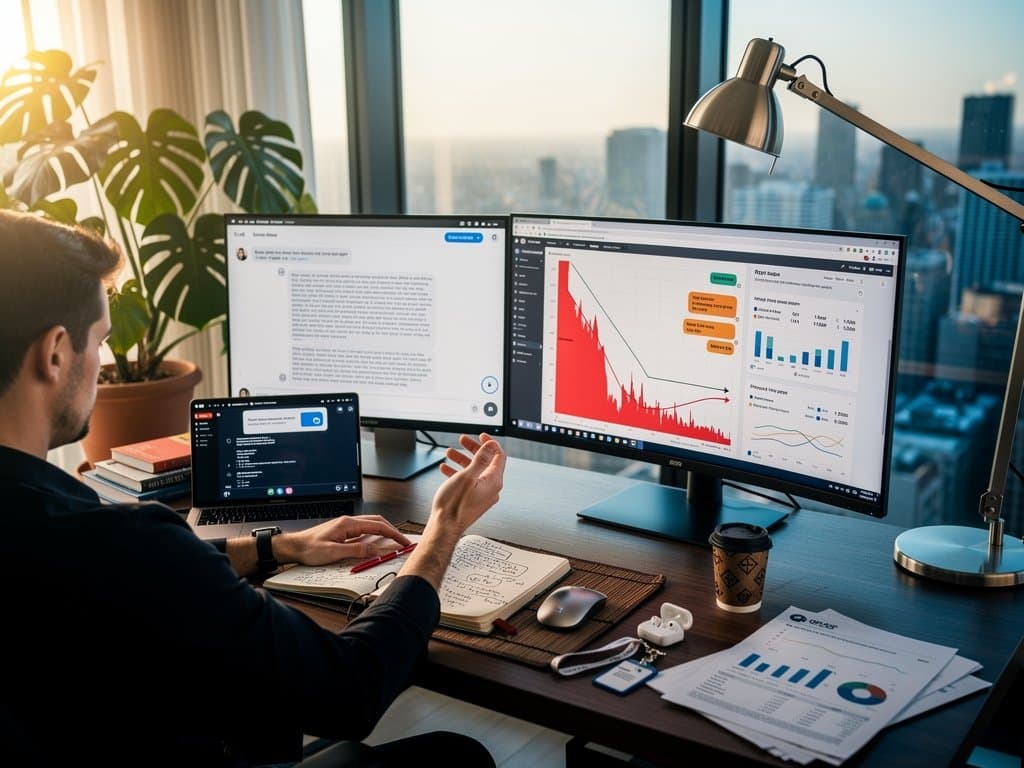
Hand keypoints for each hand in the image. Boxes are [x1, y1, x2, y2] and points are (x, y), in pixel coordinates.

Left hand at [275, 515, 411, 566]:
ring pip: (371, 526)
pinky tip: (375, 543)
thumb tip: (375, 550)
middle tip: (402, 541)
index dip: (393, 534)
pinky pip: (363, 531)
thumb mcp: (334, 552)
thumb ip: (356, 551)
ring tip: (393, 542)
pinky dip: (374, 536)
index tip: (402, 541)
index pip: (378, 526)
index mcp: (348, 523)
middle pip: (377, 522)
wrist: (293, 547)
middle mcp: (348, 521)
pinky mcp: (342, 531)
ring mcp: (346, 526)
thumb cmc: (309, 548)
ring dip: (384, 532)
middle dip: (392, 531)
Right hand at [433, 433, 505, 530]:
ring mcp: (482, 495)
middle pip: (486, 462)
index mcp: (493, 482)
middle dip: (473, 449)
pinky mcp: (472, 500)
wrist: (444, 527)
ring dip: (463, 460)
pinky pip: (468, 482)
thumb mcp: (467, 476)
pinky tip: (447, 469)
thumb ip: (481, 459)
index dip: (490, 443)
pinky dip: (459, 472)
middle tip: (463, 441)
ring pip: (475, 471)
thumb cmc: (454, 505)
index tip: (480, 436)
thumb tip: (491, 446)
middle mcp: (491, 489)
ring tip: (450, 453)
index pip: (498, 456)